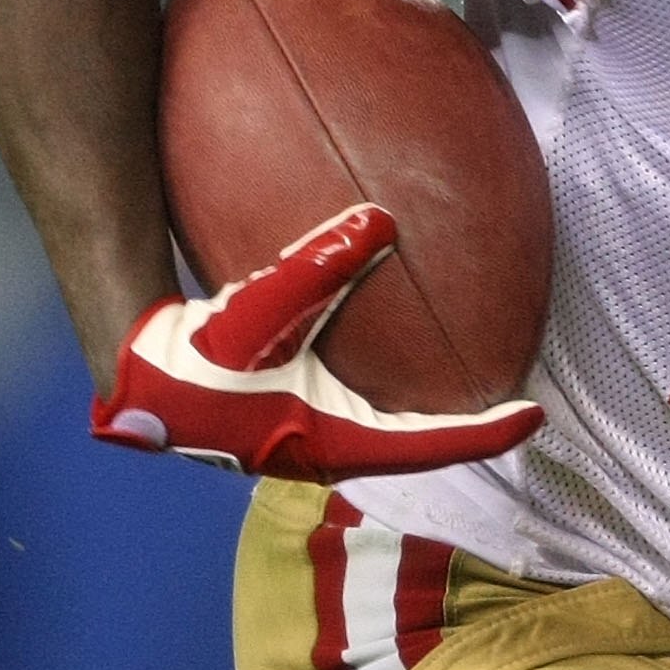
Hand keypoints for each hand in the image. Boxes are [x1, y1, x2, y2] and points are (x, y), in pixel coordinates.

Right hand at [92, 203, 542, 479]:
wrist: (133, 384)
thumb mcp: (258, 308)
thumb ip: (319, 267)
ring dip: (425, 411)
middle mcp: (324, 449)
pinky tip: (386, 335)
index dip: (486, 432)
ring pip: (385, 426)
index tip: (536, 415)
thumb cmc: (189, 360)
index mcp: (330, 443)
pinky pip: (356, 401)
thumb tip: (382, 220)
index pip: (428, 446)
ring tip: (465, 373)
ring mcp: (304, 437)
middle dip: (464, 426)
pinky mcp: (286, 416)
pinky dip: (386, 379)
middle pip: (415, 445)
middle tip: (512, 402)